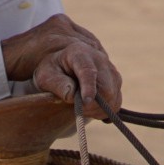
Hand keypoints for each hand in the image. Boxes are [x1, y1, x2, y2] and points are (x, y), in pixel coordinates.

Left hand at [0, 13, 121, 118]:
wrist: (59, 63)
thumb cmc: (49, 69)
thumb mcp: (46, 76)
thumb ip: (58, 84)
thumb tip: (72, 95)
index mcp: (79, 52)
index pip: (88, 71)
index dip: (88, 89)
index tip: (84, 104)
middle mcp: (98, 57)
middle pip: (107, 87)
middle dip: (95, 104)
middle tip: (80, 111)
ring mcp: (109, 68)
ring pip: (114, 94)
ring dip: (102, 108)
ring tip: (84, 110)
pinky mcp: (114, 78)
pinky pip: (117, 98)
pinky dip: (108, 108)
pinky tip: (94, 111)